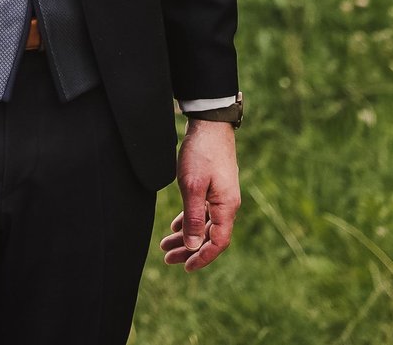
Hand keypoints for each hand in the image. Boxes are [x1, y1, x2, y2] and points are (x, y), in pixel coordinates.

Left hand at [159, 120, 239, 270]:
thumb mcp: (191, 186)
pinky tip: (175, 227)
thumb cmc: (201, 153)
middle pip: (209, 236)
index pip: (217, 242)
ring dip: (186, 237)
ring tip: (165, 246)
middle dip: (189, 250)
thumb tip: (193, 245)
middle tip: (167, 258)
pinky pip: (203, 212)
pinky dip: (189, 221)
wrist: (210, 125)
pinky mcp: (214, 188)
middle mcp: (227, 205)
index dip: (201, 257)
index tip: (184, 267)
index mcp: (226, 207)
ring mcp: (221, 196)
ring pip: (204, 225)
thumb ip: (193, 217)